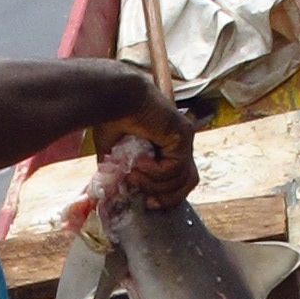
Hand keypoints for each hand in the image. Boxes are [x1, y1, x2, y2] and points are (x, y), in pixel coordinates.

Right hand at [115, 86, 196, 207]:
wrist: (115, 96)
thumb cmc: (111, 116)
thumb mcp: (113, 152)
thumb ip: (117, 171)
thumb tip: (113, 191)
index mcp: (166, 144)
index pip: (179, 176)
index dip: (166, 194)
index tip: (147, 202)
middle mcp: (179, 142)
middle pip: (188, 182)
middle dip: (168, 198)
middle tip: (148, 202)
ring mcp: (183, 138)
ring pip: (182, 179)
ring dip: (155, 185)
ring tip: (134, 175)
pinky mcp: (182, 136)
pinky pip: (174, 168)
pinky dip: (155, 172)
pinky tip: (139, 163)